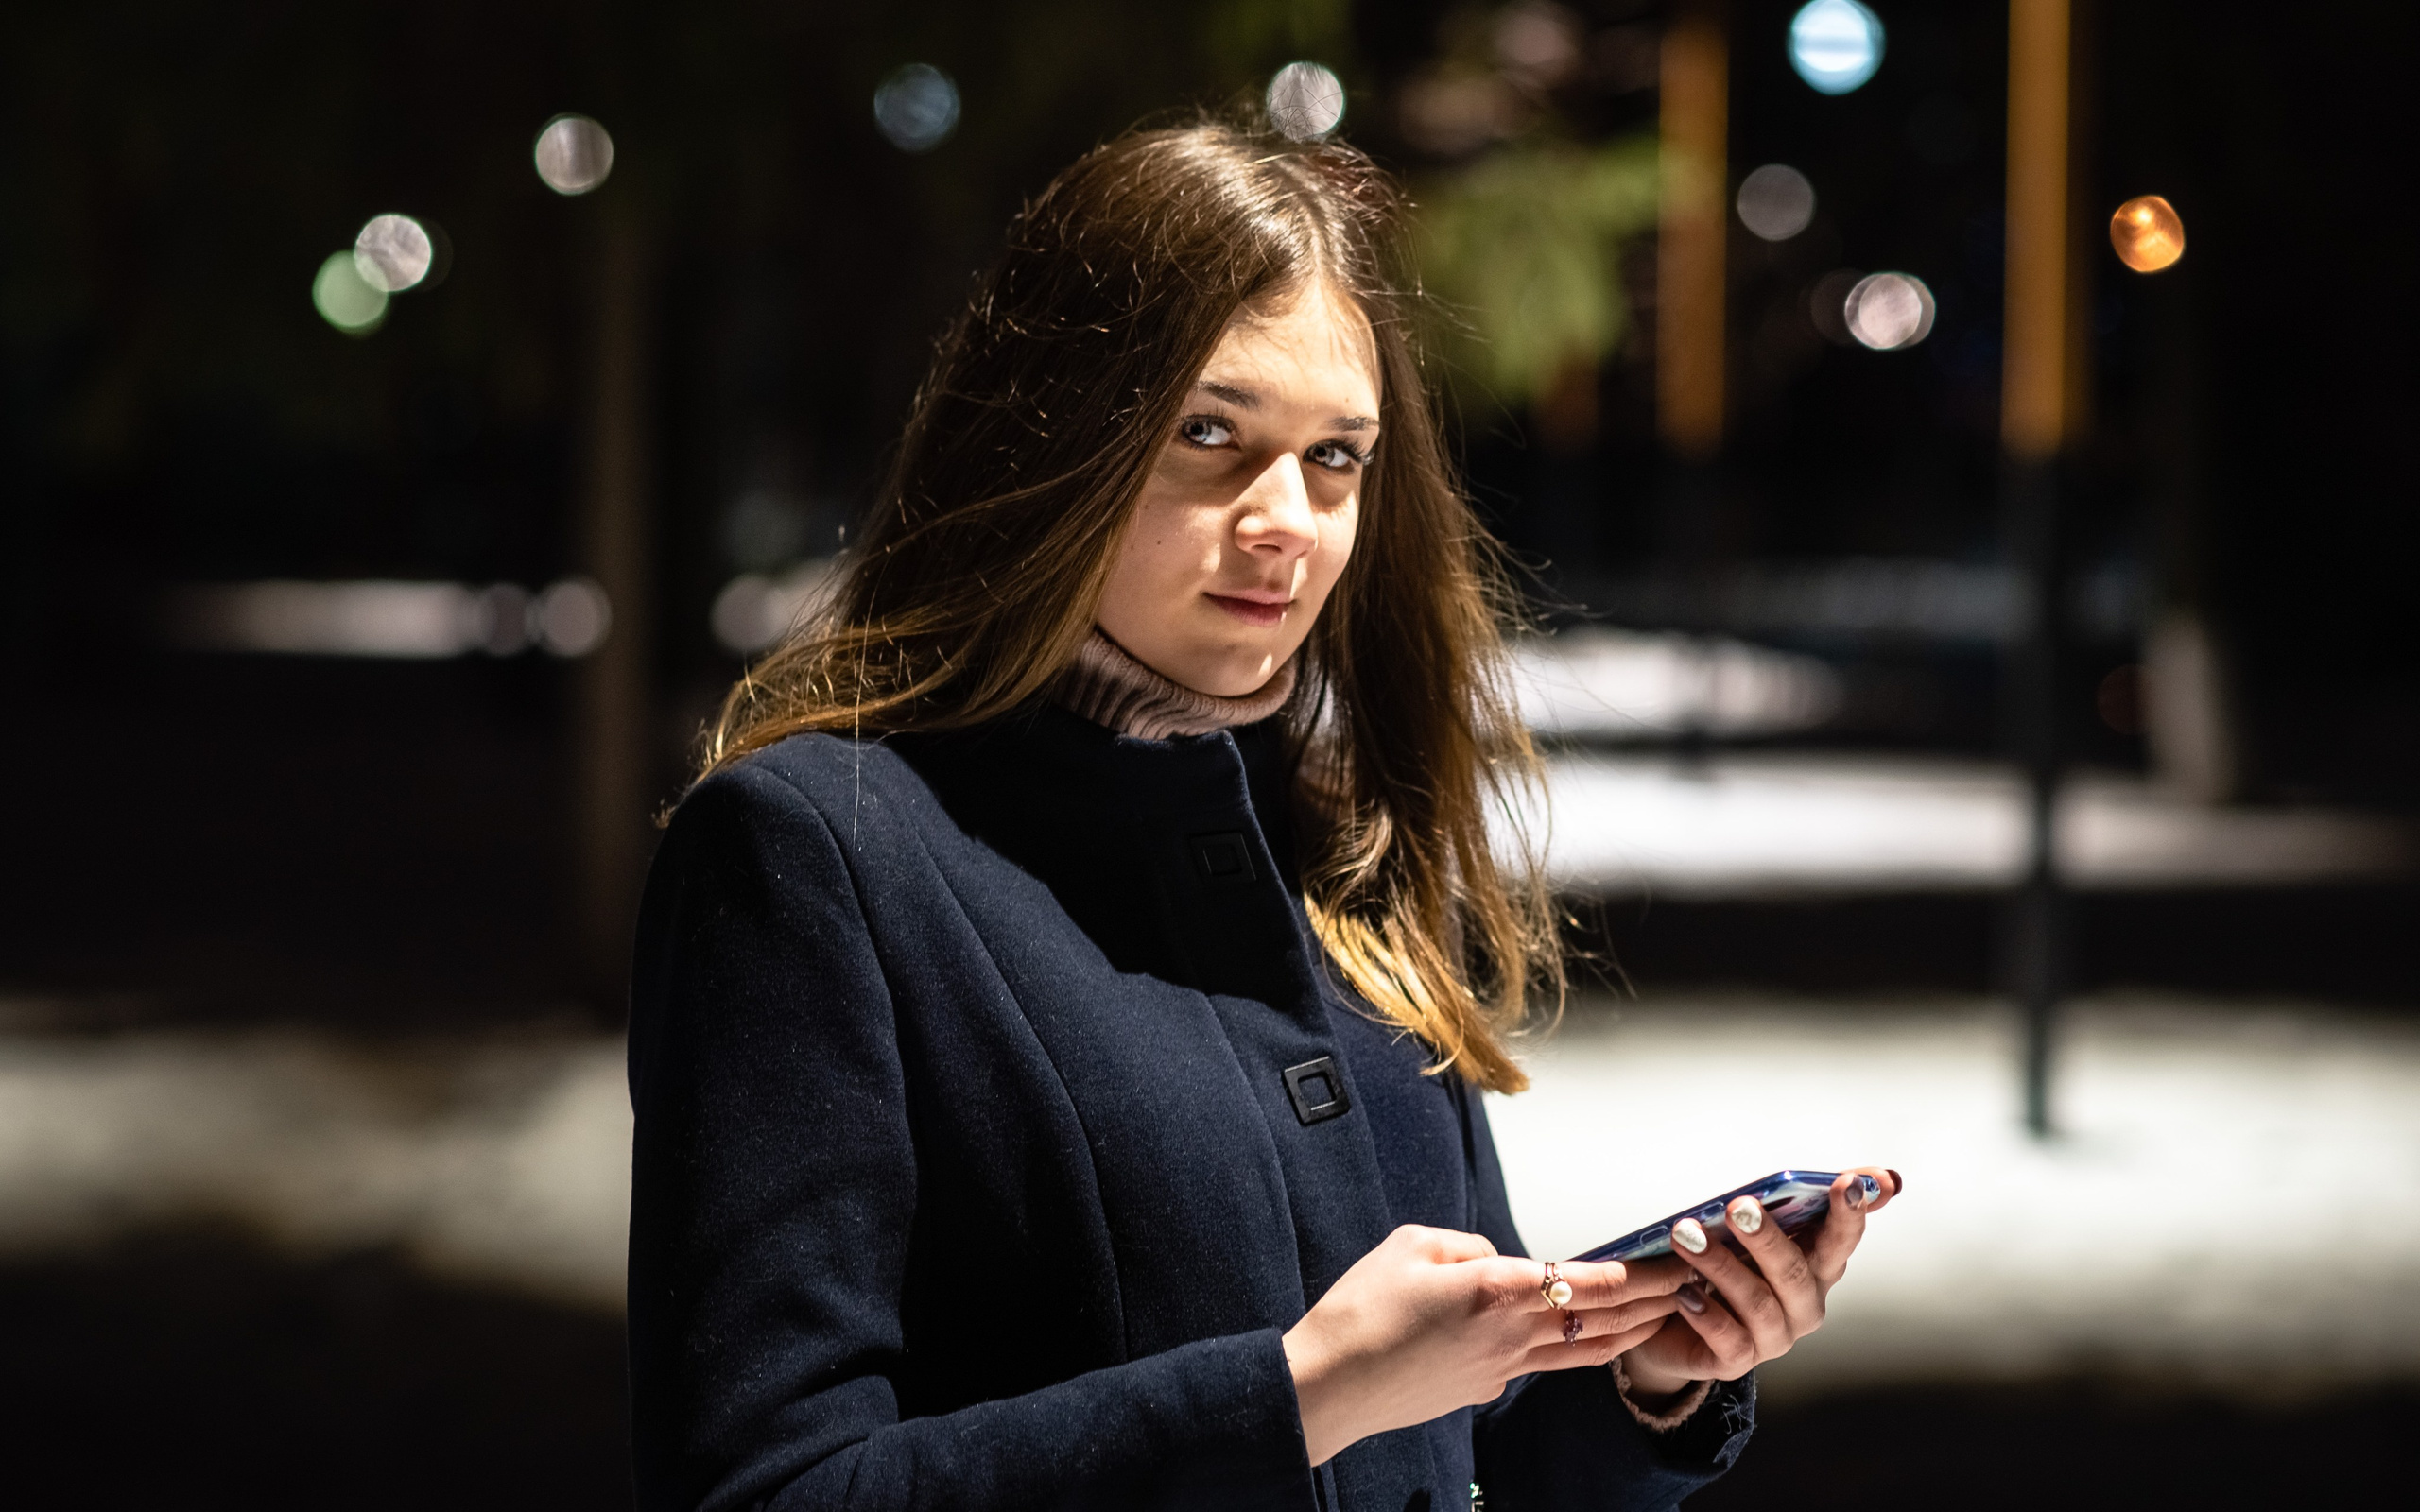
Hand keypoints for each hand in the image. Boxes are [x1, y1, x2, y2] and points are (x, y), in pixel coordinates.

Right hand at [1283, 1224, 1690, 1464]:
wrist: (1332, 1385)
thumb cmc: (1362, 1309)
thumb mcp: (1411, 1245)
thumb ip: (1469, 1246)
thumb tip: (1499, 1262)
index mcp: (1495, 1290)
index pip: (1582, 1280)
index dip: (1631, 1271)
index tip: (1668, 1260)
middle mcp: (1509, 1334)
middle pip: (1597, 1319)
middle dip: (1648, 1300)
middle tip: (1688, 1284)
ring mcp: (1500, 1368)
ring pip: (1581, 1351)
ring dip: (1626, 1332)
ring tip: (1659, 1317)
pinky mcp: (1483, 1388)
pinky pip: (1541, 1363)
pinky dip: (1575, 1350)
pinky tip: (1583, 1339)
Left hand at [1620, 1167, 1900, 1402]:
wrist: (1676, 1327)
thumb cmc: (1724, 1267)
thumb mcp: (1749, 1231)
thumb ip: (1783, 1202)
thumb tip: (1839, 1177)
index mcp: (1815, 1266)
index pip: (1842, 1238)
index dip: (1849, 1212)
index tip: (1846, 1182)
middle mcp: (1803, 1304)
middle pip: (1795, 1271)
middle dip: (1767, 1238)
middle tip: (1738, 1208)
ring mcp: (1775, 1336)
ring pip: (1757, 1302)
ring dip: (1720, 1265)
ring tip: (1685, 1237)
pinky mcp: (1738, 1360)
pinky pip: (1728, 1339)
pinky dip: (1705, 1314)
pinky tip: (1684, 1293)